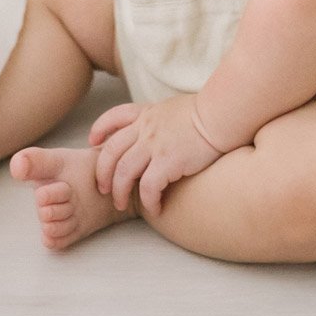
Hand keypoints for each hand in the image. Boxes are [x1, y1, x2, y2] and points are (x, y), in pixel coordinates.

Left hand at [88, 95, 222, 215]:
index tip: (93, 143)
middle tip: (103, 188)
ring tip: (121, 204)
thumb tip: (162, 129)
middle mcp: (146, 128)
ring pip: (123, 172)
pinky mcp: (168, 161)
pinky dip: (148, 201)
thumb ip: (161, 117)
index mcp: (147, 113)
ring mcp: (154, 144)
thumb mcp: (175, 107)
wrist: (222, 113)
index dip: (99, 130)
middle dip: (101, 172)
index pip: (114, 117)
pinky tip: (155, 208)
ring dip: (119, 191)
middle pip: (110, 151)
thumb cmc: (208, 112)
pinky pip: (148, 187)